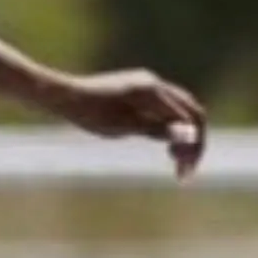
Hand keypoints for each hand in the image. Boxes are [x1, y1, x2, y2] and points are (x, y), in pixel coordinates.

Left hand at [41, 68, 207, 180]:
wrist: (63, 97)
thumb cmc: (89, 113)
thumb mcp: (123, 127)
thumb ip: (158, 129)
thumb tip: (191, 134)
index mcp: (153, 91)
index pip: (190, 118)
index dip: (192, 147)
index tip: (183, 175)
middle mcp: (154, 83)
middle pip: (192, 110)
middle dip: (194, 141)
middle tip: (184, 171)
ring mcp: (147, 84)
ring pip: (181, 108)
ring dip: (184, 134)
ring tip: (174, 160)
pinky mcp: (139, 89)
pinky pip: (166, 107)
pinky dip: (171, 126)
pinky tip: (163, 144)